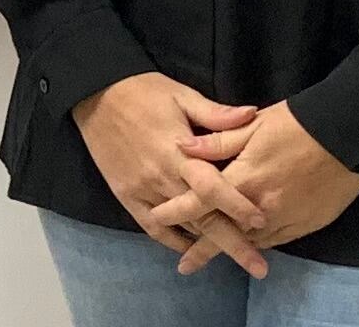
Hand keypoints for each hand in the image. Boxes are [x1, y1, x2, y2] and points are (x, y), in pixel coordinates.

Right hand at [71, 73, 269, 274]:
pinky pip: (153, 228)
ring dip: (207, 245)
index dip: (238, 206)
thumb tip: (253, 114)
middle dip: (232, 244)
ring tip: (234, 260)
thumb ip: (216, 113)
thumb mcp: (182, 95)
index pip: (213, 187)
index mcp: (178, 152)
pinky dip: (173, 241)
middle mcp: (162, 178)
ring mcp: (142, 191)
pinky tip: (191, 248)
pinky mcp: (127, 197)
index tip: (263, 222)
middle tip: (258, 267)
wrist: (96, 94)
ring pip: (181, 226)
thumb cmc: (144, 92)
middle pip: (202, 218)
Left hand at [157, 102, 358, 268]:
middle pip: (223, 232)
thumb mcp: (253, 124)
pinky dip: (257, 244)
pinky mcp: (304, 224)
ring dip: (230, 250)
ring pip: (249, 241)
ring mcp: (283, 219)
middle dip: (201, 249)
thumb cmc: (297, 123)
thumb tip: (181, 146)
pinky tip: (250, 247)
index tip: (156, 218)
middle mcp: (260, 207)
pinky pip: (274, 240)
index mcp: (243, 179)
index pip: (200, 201)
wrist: (348, 135)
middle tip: (184, 266)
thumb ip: (217, 140)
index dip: (176, 211)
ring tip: (212, 261)